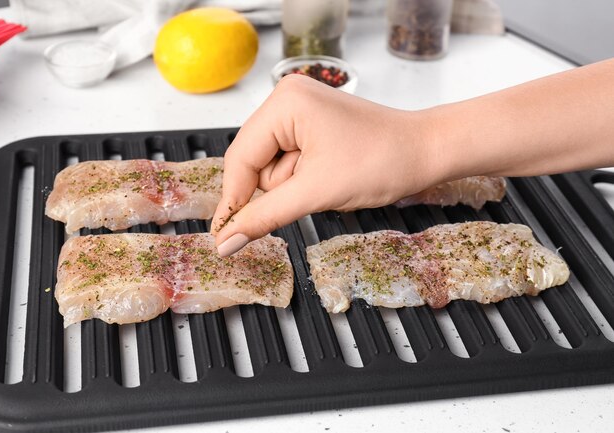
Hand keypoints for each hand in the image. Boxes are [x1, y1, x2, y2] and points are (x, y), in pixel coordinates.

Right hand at [211, 75, 440, 255]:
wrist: (426, 153)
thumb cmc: (382, 162)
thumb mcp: (316, 192)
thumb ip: (265, 216)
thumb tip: (226, 242)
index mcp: (284, 103)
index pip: (240, 158)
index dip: (233, 201)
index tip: (223, 237)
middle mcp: (287, 99)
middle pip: (253, 161)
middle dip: (276, 188)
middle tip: (309, 196)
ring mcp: (300, 110)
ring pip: (271, 167)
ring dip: (294, 185)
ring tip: (328, 181)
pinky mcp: (312, 124)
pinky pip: (289, 162)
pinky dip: (302, 179)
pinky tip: (329, 176)